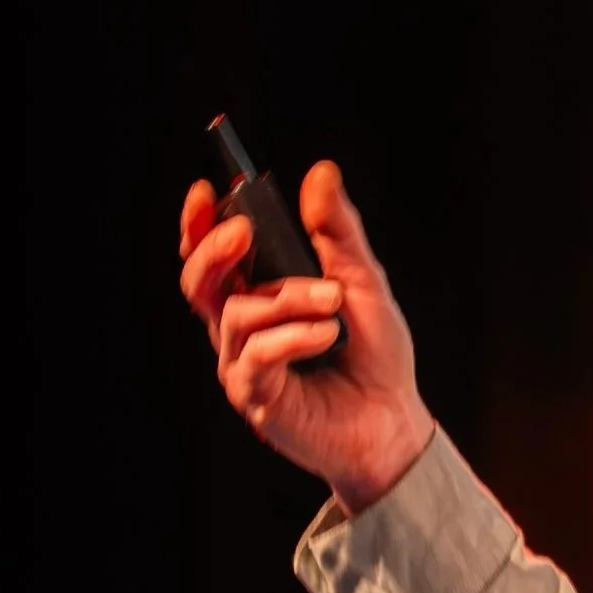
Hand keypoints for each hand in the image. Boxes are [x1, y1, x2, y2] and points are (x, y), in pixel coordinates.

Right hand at [178, 161, 434, 512]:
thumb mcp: (362, 282)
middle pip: (198, 282)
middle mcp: (242, 329)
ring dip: (288, 298)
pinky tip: (327, 335)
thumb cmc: (374, 355)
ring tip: (335, 302)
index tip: (207, 191)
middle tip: (245, 232)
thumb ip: (338, 232)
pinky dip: (294, 335)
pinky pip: (256, 354)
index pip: (213, 256)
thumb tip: (321, 172)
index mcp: (259, 295)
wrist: (395, 419)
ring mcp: (243, 364)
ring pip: (236, 314)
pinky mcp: (254, 398)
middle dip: (214, 250)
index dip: (199, 224)